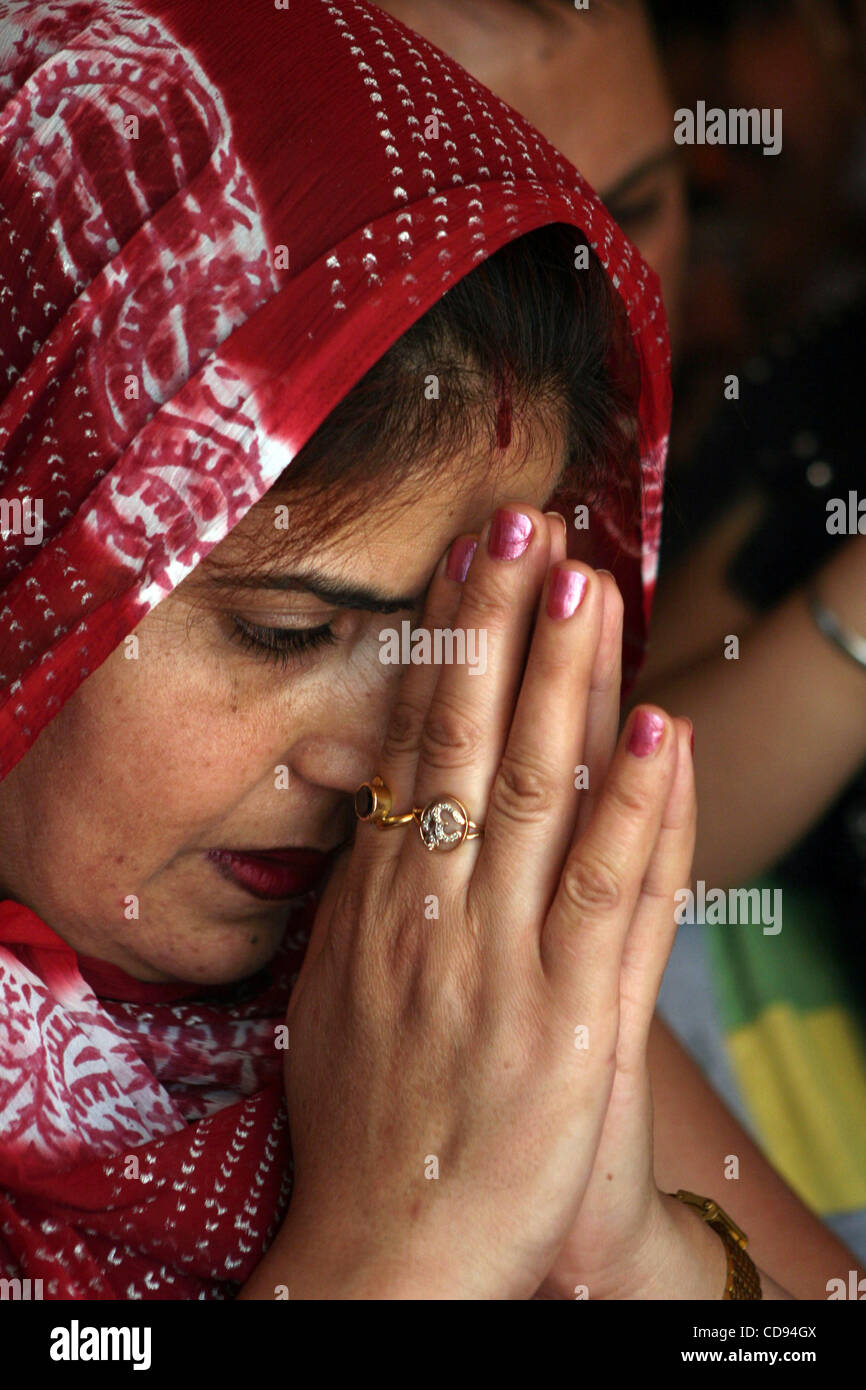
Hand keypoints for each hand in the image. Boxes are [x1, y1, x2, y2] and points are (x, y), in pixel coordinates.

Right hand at [279, 505, 693, 1299]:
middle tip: (523, 522)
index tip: (470, 561)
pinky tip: (658, 731)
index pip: (416, 744)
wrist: (385, 1257)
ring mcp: (503, 962)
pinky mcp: (571, 1024)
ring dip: (568, 682)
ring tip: (588, 583)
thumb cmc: (365, 1122)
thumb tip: (379, 802)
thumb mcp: (336, 991)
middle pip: (470, 741)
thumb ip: (367, 892)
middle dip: (499, 623)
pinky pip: (612, 897)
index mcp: (378, 901)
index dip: (447, 645)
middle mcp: (433, 912)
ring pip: (541, 794)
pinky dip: (638, 809)